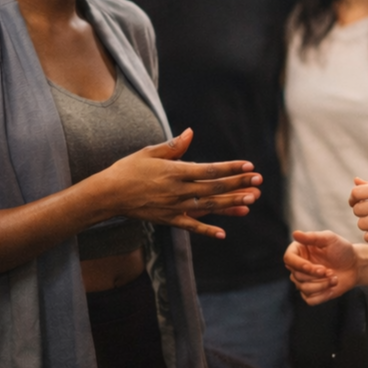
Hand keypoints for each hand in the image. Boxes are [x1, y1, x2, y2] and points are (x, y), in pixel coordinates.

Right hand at [102, 129, 261, 237]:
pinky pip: (191, 226)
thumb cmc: (128, 169)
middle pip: (214, 188)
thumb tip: (191, 133)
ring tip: (251, 202)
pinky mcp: (168, 220)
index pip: (210, 170)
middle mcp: (178, 190)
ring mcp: (174, 207)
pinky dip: (207, 231)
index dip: (231, 168)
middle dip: (239, 184)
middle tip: (258, 182)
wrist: (108, 194)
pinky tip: (223, 234)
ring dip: (231, 205)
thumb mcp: (150, 152)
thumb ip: (174, 146)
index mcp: (176, 171)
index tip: (249, 166)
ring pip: (208, 207)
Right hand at [284, 230, 357, 303]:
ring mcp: (305, 281)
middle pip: (296, 276)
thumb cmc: (342, 249)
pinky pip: (311, 300)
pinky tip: (332, 286)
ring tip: (334, 278)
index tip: (311, 267)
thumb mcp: (329, 239)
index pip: (288, 259)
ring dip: (322, 285)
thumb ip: (312, 237)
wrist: (355, 265)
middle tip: (329, 271)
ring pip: (304, 289)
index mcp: (300, 251)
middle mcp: (299, 266)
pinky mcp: (312, 293)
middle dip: (314, 276)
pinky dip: (323, 295)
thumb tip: (295, 233)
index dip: (298, 265)